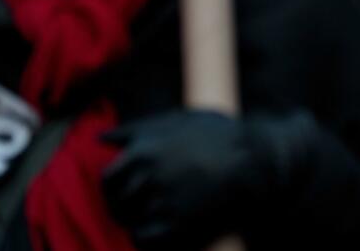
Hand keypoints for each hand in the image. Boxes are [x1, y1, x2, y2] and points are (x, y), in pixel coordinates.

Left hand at [102, 109, 312, 248]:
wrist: (258, 161)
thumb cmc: (219, 136)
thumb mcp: (178, 120)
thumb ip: (136, 128)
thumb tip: (100, 138)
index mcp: (142, 151)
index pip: (107, 180)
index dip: (116, 188)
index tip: (131, 190)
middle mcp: (147, 176)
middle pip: (115, 203)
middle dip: (124, 206)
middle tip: (145, 205)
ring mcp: (162, 202)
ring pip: (129, 222)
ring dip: (139, 221)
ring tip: (161, 214)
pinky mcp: (177, 227)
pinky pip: (143, 240)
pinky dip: (148, 238)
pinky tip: (164, 229)